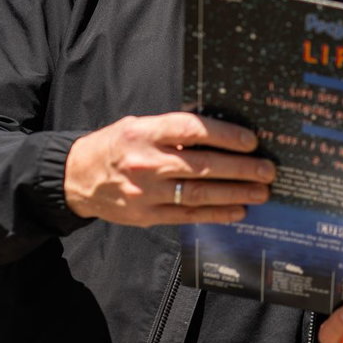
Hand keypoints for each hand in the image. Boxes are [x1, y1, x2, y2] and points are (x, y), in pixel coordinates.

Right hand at [63, 112, 273, 226]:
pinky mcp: (147, 216)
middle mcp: (146, 162)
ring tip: (262, 191)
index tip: (251, 141)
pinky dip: (216, 214)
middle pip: (202, 166)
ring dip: (235, 193)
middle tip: (268, 170)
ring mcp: (146, 192)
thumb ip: (172, 130)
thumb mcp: (138, 126)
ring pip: (199, 193)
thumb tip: (220, 133)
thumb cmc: (115, 146)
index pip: (191, 130)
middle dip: (240, 169)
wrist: (75, 178)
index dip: (224, 135)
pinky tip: (239, 210)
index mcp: (144, 133)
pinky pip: (188, 216)